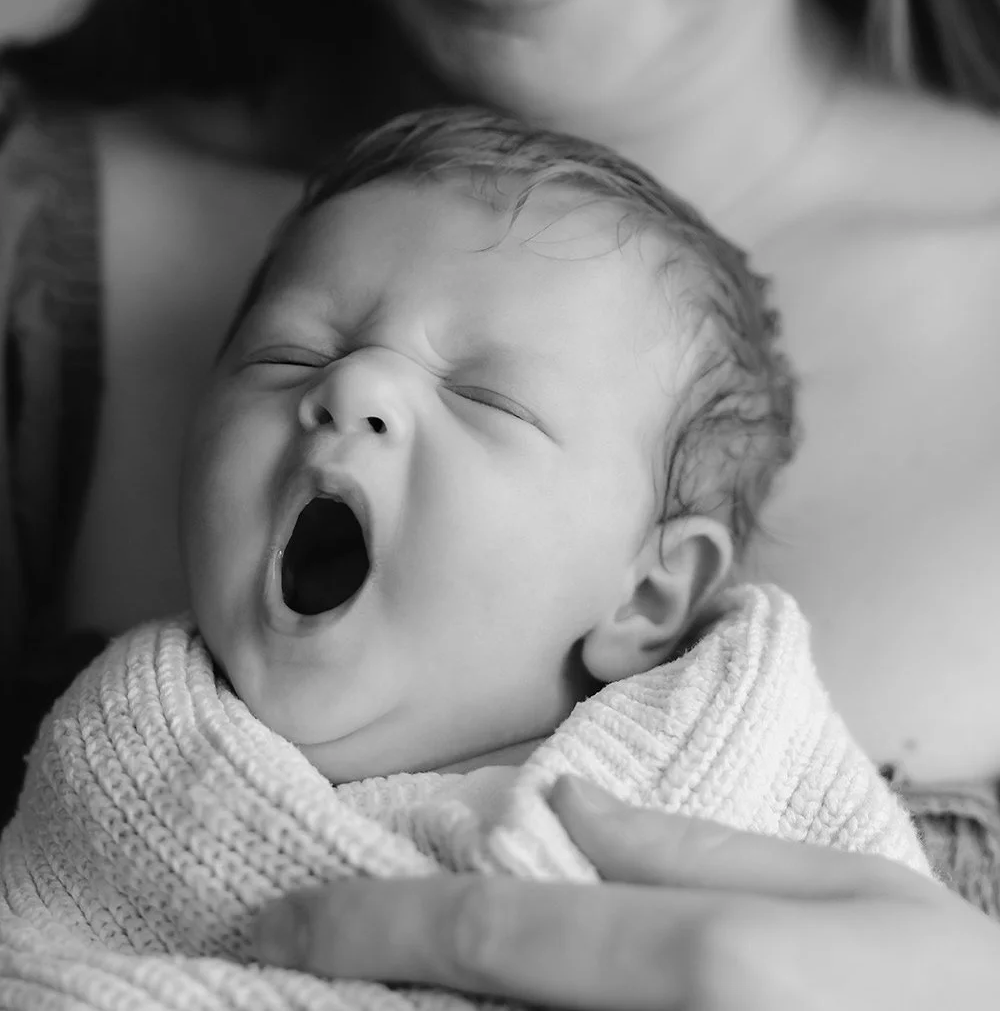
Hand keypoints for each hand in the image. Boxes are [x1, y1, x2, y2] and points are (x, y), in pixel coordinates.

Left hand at [253, 775, 999, 1009]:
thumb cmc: (952, 997)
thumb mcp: (841, 893)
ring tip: (361, 987)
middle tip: (275, 965)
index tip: (276, 922)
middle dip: (368, 998)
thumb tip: (563, 805)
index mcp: (705, 967)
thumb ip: (688, 851)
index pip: (487, 932)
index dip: (364, 927)